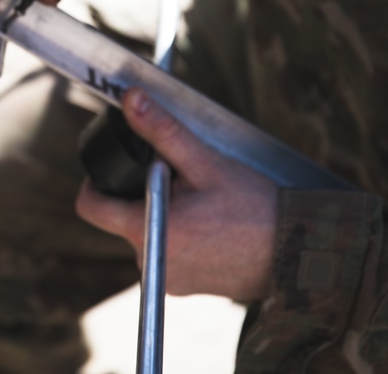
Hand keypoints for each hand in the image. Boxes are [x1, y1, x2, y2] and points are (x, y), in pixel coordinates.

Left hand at [76, 88, 277, 301]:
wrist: (296, 254)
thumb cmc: (253, 208)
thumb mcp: (205, 162)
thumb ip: (162, 131)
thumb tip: (131, 99)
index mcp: (147, 232)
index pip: (91, 207)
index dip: (94, 181)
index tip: (113, 166)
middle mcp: (149, 264)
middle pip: (121, 216)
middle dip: (140, 192)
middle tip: (176, 178)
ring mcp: (167, 280)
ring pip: (145, 232)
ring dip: (160, 213)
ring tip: (199, 202)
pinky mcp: (184, 287)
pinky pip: (164, 252)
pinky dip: (176, 234)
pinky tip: (208, 224)